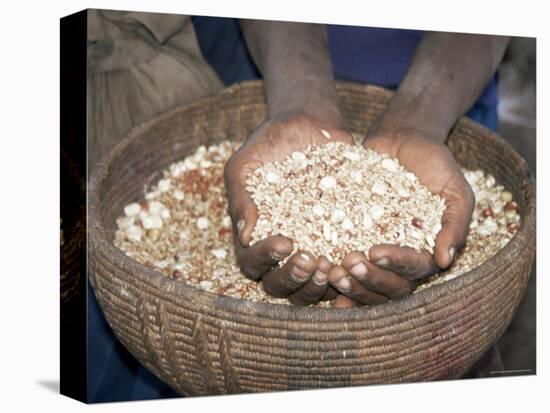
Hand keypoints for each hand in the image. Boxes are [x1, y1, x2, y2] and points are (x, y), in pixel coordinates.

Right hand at [224, 112, 349, 304]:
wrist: (308, 123)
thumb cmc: (268, 143)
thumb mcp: (245, 165)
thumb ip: (241, 199)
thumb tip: (244, 237)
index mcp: (253, 236)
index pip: (251, 262)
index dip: (266, 258)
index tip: (285, 241)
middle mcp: (279, 250)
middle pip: (278, 284)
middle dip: (292, 277)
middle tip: (310, 261)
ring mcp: (309, 248)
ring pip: (308, 286)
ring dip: (318, 284)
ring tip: (332, 267)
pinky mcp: (337, 241)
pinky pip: (339, 268)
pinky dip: (345, 271)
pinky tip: (355, 258)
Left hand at [328, 128, 473, 305]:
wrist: (402, 138)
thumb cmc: (436, 164)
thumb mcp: (455, 190)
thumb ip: (455, 225)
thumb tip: (444, 261)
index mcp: (427, 251)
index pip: (414, 269)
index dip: (395, 265)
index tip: (376, 252)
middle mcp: (400, 257)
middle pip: (388, 285)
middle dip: (369, 279)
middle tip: (349, 265)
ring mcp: (375, 249)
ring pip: (365, 281)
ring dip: (350, 284)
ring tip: (332, 272)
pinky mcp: (352, 238)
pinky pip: (341, 259)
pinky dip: (332, 271)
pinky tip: (318, 271)